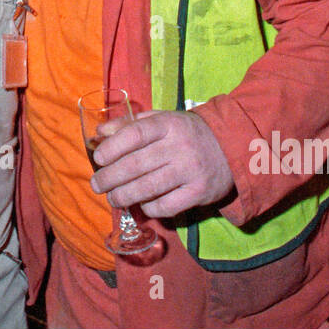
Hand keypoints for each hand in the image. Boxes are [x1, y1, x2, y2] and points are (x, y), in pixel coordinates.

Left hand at [90, 110, 234, 217]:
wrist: (231, 147)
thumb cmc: (187, 133)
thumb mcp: (163, 120)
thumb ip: (131, 124)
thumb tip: (99, 132)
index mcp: (169, 124)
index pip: (135, 134)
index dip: (113, 147)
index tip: (98, 158)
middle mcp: (179, 147)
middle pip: (137, 164)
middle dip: (110, 178)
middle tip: (96, 185)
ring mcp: (190, 171)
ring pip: (148, 188)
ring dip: (124, 196)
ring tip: (112, 198)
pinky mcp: (199, 193)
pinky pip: (166, 206)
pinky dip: (148, 208)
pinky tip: (141, 204)